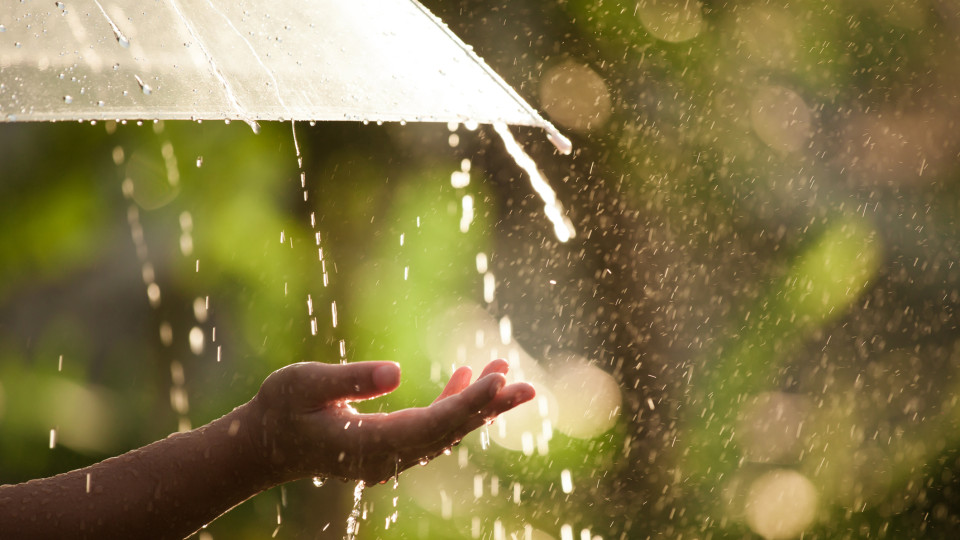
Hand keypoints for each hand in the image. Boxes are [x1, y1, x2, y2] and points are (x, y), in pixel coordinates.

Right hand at [247, 359, 534, 483]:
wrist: (265, 443)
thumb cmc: (280, 409)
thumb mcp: (304, 385)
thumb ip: (349, 379)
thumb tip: (396, 371)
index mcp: (370, 444)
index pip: (431, 424)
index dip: (468, 403)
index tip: (498, 382)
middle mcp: (389, 456)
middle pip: (451, 431)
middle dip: (489, 407)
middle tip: (527, 385)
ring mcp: (392, 455)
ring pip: (448, 430)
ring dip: (478, 404)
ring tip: (507, 372)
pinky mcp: (392, 445)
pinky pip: (433, 427)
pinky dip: (454, 403)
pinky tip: (468, 376)